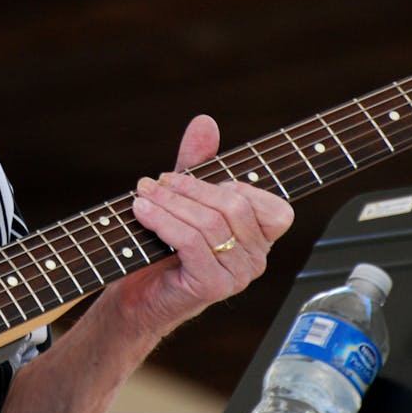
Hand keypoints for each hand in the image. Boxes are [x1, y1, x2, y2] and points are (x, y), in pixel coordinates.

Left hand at [122, 114, 293, 336]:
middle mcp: (257, 259)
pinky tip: (141, 212)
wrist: (136, 290)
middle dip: (190, 188)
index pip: (275, 209)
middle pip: (234, 207)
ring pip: (210, 224)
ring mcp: (237, 276)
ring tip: (142, 194)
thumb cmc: (164, 243)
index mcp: (260, 238)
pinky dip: (163, 221)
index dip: (236, 187)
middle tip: (156, 182)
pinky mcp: (211, 287)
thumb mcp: (184, 196)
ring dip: (169, 202)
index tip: (194, 180)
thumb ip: (198, 161)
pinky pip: (192, 243)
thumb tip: (205, 121)